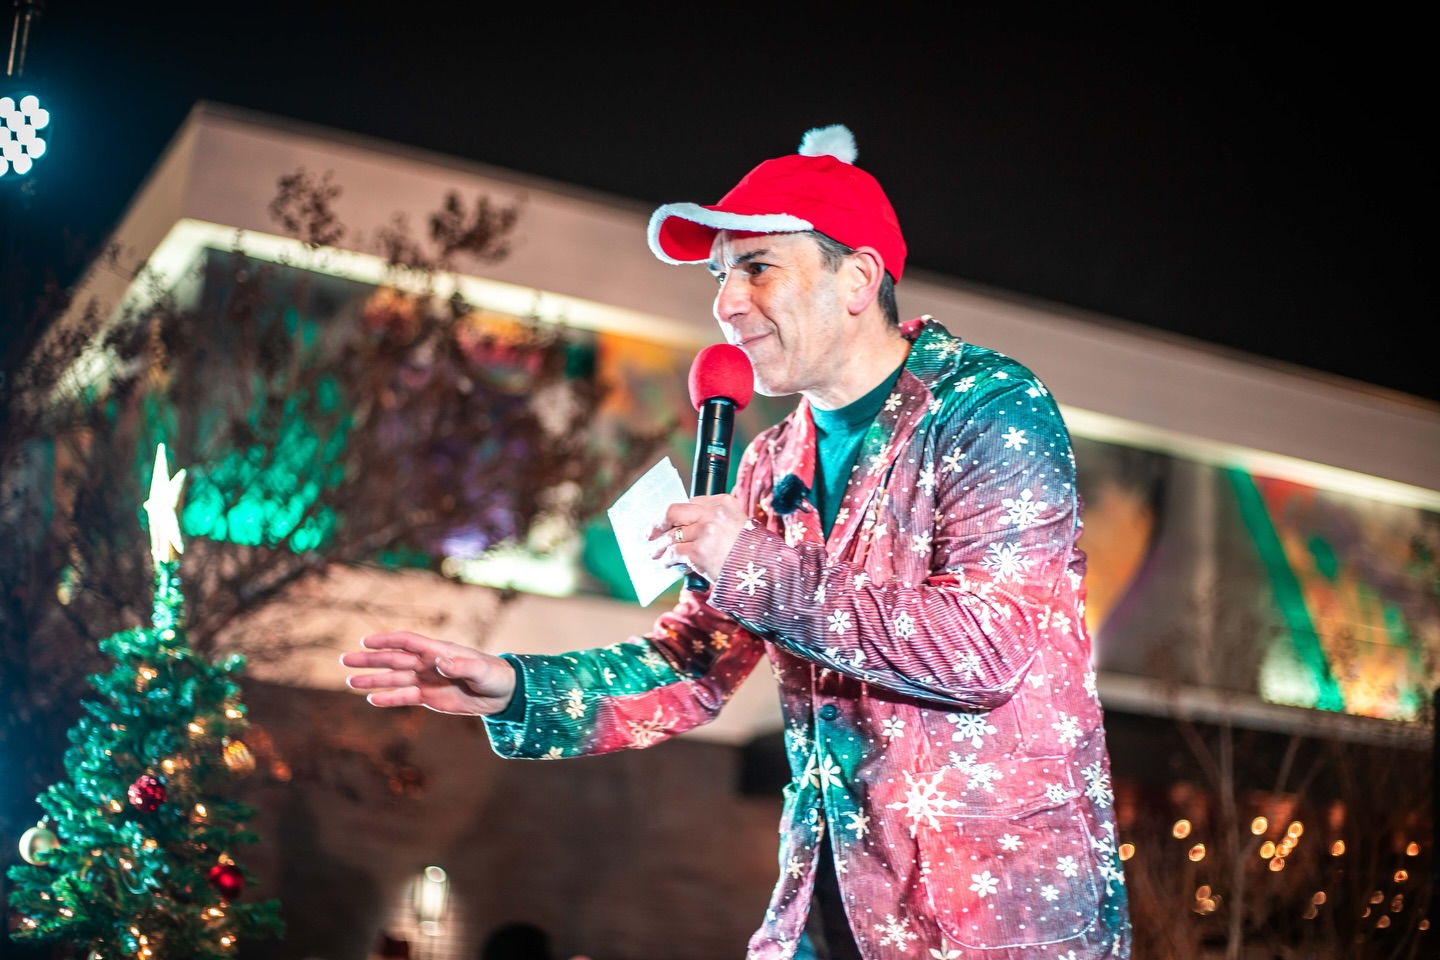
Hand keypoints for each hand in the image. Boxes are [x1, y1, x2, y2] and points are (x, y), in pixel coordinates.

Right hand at [340, 631, 516, 715]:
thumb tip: (439, 662)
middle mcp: (427, 663)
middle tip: (344, 660)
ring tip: (350, 680)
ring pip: (394, 679)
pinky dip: (389, 698)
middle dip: (369, 660)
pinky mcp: (429, 696)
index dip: (386, 641)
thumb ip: (459, 665)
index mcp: (437, 650)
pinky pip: (404, 697)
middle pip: (393, 659)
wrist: (503, 693)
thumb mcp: (479, 669)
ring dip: (372, 679)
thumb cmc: (493, 674)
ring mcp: (426, 679)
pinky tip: (371, 699)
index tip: (365, 642)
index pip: (406, 641)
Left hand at [649, 493, 747, 584]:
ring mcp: (704, 532)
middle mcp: (713, 513)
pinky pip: (673, 553)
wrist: (763, 571)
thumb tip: (687, 527)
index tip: (671, 522)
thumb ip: (717, 520)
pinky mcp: (698, 551)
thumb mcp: (739, 524)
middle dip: (658, 522)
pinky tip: (665, 564)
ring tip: (655, 553)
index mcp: (723, 502)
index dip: (678, 514)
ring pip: (671, 535)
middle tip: (650, 533)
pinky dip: (666, 559)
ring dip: (659, 546)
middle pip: (673, 511)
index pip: (692, 502)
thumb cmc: (750, 551)